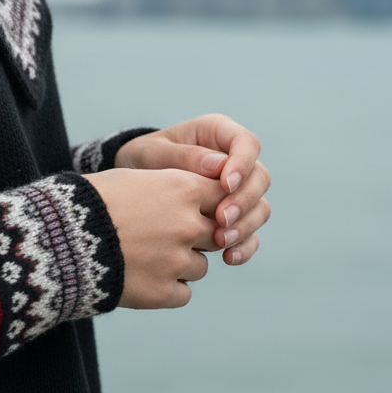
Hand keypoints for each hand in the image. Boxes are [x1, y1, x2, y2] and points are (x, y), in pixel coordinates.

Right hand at [85, 168, 225, 308]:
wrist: (59, 239)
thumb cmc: (92, 201)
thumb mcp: (135, 177)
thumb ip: (173, 187)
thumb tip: (199, 197)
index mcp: (184, 189)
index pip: (222, 196)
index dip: (207, 205)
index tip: (190, 209)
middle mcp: (188, 225)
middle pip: (216, 235)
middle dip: (196, 237)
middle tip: (163, 235)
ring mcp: (177, 261)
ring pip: (200, 267)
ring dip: (181, 265)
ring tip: (146, 257)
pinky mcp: (163, 292)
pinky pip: (184, 293)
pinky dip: (167, 289)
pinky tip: (142, 278)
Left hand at [114, 114, 270, 265]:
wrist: (131, 189)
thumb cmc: (142, 160)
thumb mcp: (152, 153)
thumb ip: (183, 156)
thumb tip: (218, 166)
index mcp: (219, 135)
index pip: (247, 144)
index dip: (243, 165)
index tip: (225, 185)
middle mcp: (235, 161)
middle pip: (260, 178)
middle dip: (244, 201)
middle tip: (220, 219)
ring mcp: (238, 192)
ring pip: (260, 207)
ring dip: (245, 226)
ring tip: (220, 241)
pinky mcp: (235, 218)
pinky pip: (251, 233)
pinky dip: (245, 246)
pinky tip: (228, 257)